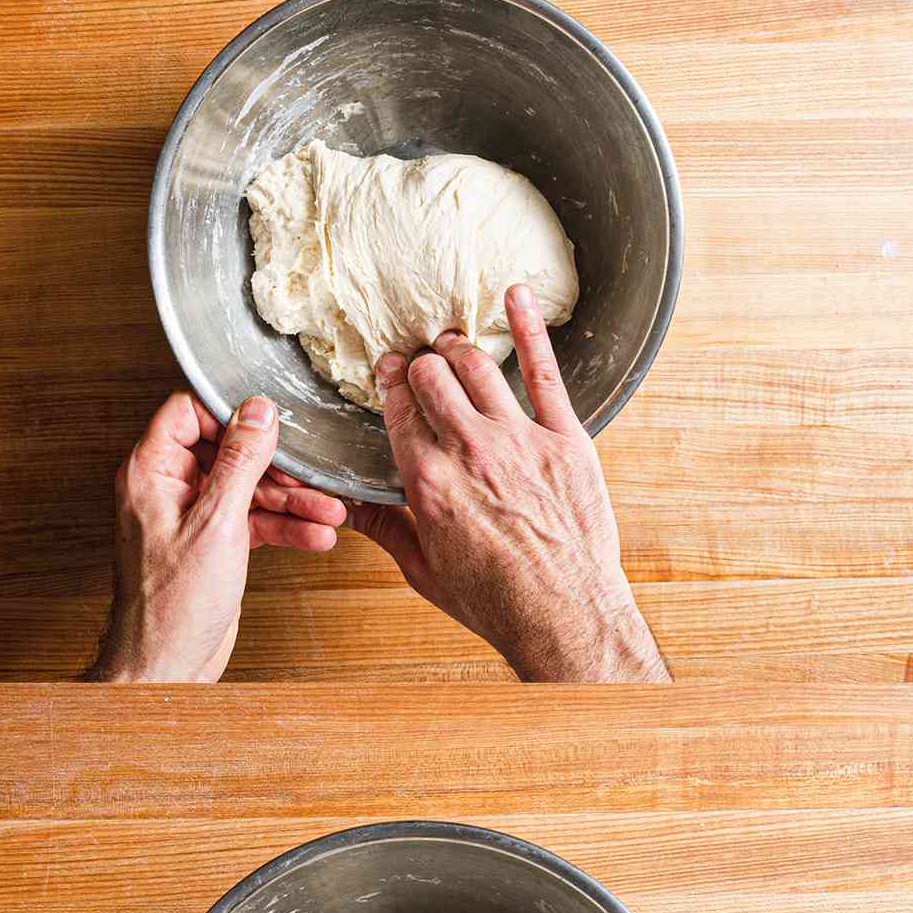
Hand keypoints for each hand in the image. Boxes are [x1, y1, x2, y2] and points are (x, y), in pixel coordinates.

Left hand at [87, 392, 345, 681]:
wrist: (168, 665)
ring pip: (249, 490)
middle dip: (277, 468)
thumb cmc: (172, 606)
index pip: (189, 414)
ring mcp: (193, 518)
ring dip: (291, 501)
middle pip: (229, 453)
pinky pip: (254, 521)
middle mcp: (169, 490)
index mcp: (151, 473)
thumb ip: (238, 462)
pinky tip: (315, 535)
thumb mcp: (216, 522)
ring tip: (329, 512)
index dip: (231, 416)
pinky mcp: (214, 544)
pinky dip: (284, 528)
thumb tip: (256, 413)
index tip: (271, 426)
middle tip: (313, 479)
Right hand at [348, 285, 668, 681]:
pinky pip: (544, 370)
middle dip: (420, 366)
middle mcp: (470, 451)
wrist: (563, 614)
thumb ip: (384, 527)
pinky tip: (517, 298)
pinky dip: (530, 327)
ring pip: (477, 367)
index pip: (400, 411)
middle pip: (432, 379)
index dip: (390, 387)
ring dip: (458, 348)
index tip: (388, 376)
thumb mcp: (424, 569)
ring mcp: (520, 440)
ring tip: (453, 344)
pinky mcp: (566, 439)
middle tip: (420, 363)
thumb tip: (346, 505)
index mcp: (429, 481)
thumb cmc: (495, 600)